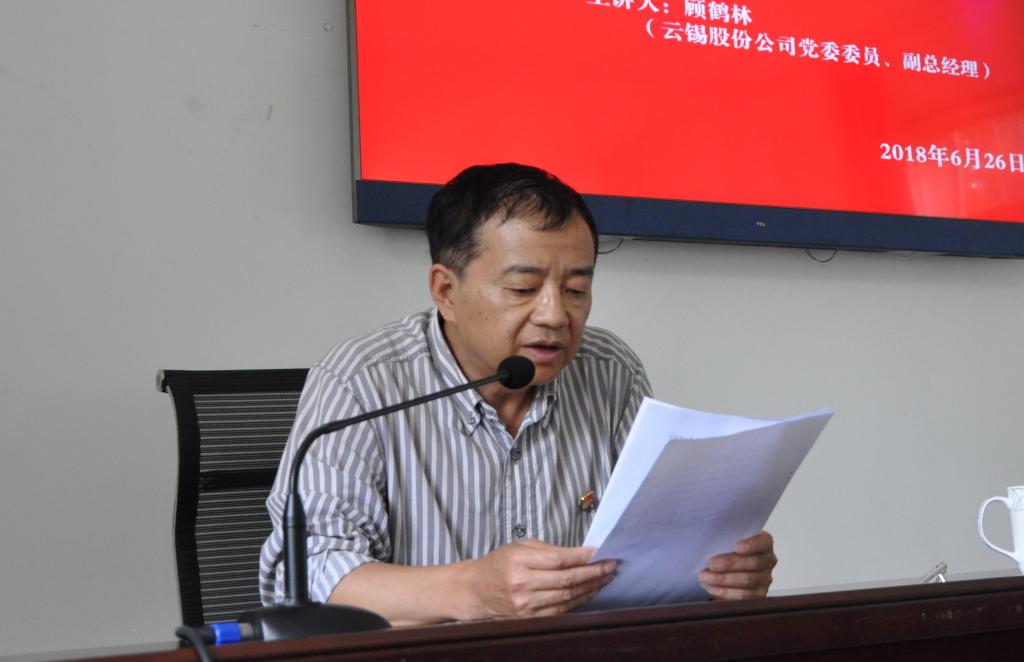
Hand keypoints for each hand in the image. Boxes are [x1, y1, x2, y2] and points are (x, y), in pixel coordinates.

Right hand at [460, 539, 616, 618]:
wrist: (476, 591)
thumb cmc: (499, 564)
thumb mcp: (518, 547)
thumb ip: (547, 550)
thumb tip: (580, 553)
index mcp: (518, 561)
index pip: (558, 559)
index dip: (581, 556)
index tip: (599, 552)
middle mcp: (521, 584)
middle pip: (566, 579)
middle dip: (593, 572)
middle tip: (611, 565)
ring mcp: (525, 605)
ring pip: (567, 596)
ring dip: (591, 587)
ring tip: (606, 578)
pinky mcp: (529, 618)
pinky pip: (561, 610)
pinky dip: (579, 600)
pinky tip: (590, 592)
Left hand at [698, 531, 775, 599]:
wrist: (725, 569)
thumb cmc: (726, 549)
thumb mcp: (727, 541)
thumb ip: (724, 539)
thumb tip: (709, 538)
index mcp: (764, 543)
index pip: (762, 542)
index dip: (751, 545)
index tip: (736, 547)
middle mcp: (768, 560)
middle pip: (754, 563)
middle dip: (730, 564)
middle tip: (711, 564)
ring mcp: (765, 579)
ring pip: (748, 580)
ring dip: (724, 579)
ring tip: (706, 577)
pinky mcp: (758, 595)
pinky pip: (743, 596)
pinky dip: (724, 592)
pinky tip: (711, 587)